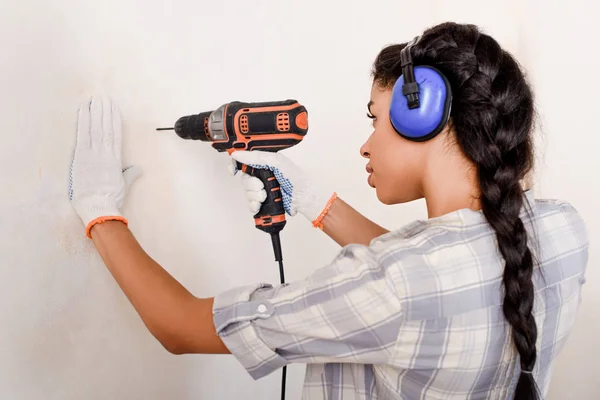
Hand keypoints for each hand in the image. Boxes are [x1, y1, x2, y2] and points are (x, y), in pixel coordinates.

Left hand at [69, 96, 141, 237]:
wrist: (98, 207)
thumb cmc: (111, 198)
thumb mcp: (123, 185)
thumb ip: (129, 174)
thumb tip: (137, 169)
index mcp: (115, 159)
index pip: (115, 135)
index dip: (114, 120)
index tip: (113, 109)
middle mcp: (105, 153)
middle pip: (105, 128)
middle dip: (105, 112)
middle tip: (104, 99)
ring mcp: (92, 154)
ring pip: (95, 128)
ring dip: (95, 113)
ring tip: (95, 100)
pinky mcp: (81, 157)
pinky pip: (82, 135)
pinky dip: (83, 122)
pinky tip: (83, 111)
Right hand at [229, 151, 334, 224]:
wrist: (303, 197)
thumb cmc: (296, 178)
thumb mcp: (276, 162)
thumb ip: (256, 157)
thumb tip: (239, 154)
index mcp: (264, 162)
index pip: (243, 161)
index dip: (235, 165)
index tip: (233, 170)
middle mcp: (262, 175)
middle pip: (244, 179)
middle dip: (251, 185)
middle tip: (261, 186)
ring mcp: (262, 189)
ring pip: (247, 192)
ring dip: (254, 195)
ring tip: (264, 196)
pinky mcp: (264, 201)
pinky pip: (251, 204)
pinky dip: (253, 205)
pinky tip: (260, 205)